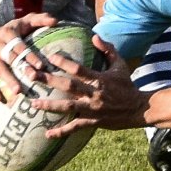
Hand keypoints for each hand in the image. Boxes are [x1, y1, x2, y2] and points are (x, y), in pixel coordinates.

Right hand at [0, 13, 56, 100]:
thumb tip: (56, 21)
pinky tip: (0, 100)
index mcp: (7, 32)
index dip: (29, 55)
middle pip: (9, 58)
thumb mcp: (27, 21)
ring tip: (17, 92)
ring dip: (7, 80)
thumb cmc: (16, 29)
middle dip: (21, 69)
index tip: (41, 66)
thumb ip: (41, 19)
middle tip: (33, 78)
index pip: (19, 46)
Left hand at [28, 39, 148, 136]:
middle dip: (49, 81)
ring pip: (68, 107)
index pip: (79, 69)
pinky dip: (61, 132)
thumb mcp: (121, 64)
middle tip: (31, 76)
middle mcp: (94, 94)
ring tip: (33, 103)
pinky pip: (75, 127)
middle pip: (68, 86)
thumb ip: (108, 49)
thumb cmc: (127, 85)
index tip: (49, 57)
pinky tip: (47, 134)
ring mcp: (92, 109)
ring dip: (49, 105)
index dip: (64, 62)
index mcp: (100, 80)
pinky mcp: (93, 122)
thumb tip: (94, 36)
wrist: (138, 108)